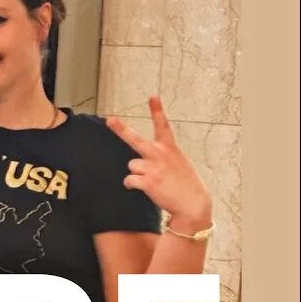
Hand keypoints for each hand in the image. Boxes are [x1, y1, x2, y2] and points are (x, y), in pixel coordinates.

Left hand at [106, 97, 212, 228]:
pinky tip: (143, 188)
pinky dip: (132, 185)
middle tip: (110, 120)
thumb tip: (144, 160)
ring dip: (137, 174)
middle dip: (121, 129)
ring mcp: (153, 168)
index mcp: (170, 148)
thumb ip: (164, 156)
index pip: (163, 126)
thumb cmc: (185, 184)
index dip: (157, 111)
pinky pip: (129, 180)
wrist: (193, 204)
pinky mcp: (148, 181)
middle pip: (136, 139)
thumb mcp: (180, 163)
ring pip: (131, 166)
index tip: (153, 97)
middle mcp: (160, 155)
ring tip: (152, 181)